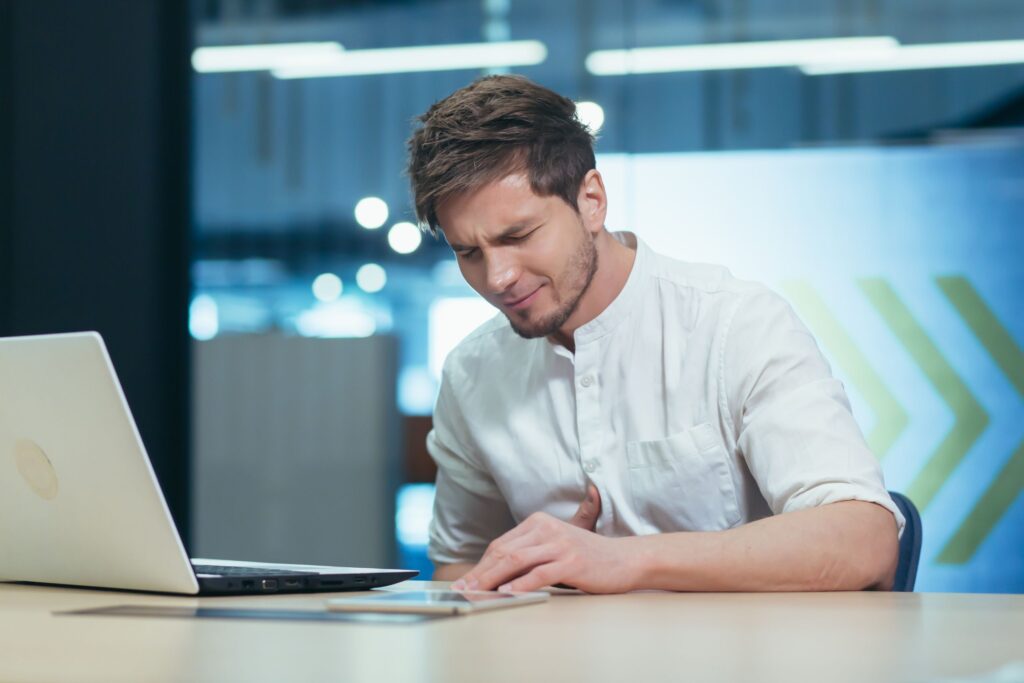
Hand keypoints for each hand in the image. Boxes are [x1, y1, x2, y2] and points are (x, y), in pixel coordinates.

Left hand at [450, 484, 636, 593]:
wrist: (624, 559)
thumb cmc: (587, 557)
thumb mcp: (555, 547)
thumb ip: (530, 553)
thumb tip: (498, 571)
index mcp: (539, 522)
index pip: (501, 544)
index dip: (481, 564)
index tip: (466, 581)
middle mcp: (547, 528)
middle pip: (504, 551)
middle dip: (481, 572)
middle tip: (464, 589)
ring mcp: (559, 544)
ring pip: (516, 560)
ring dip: (493, 579)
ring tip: (478, 593)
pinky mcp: (571, 561)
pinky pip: (539, 573)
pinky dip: (520, 583)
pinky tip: (508, 592)